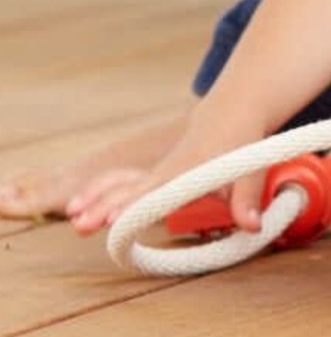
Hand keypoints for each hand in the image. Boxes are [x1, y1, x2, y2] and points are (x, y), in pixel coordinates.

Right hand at [67, 148, 267, 237]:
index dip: (136, 205)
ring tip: (73, 218)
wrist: (232, 111)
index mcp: (187, 170)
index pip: (157, 191)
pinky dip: (100, 190)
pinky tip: (80, 204)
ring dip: (96, 198)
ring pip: (121, 183)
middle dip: (105, 206)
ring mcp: (157, 170)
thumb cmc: (242, 141)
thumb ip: (248, 197)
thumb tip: (251, 226)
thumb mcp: (251, 168)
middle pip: (131, 189)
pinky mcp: (155, 173)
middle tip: (81, 226)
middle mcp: (166, 169)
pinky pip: (122, 180)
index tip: (113, 218)